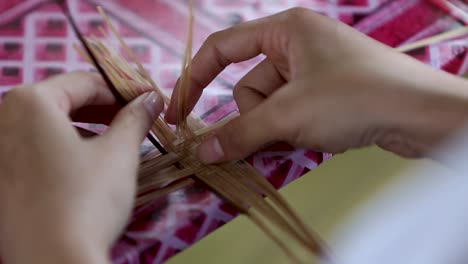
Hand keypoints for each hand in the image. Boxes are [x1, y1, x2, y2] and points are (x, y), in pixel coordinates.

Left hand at [0, 72, 162, 262]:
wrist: (53, 262)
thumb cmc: (87, 200)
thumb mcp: (119, 153)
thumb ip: (136, 117)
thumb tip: (151, 99)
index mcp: (30, 102)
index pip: (86, 82)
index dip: (125, 90)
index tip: (151, 100)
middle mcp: (4, 119)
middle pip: (66, 101)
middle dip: (107, 109)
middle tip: (139, 120)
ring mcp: (0, 151)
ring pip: (53, 125)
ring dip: (90, 127)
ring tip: (121, 141)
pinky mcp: (3, 177)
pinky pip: (40, 147)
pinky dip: (70, 147)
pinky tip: (93, 163)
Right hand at [166, 7, 467, 161]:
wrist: (422, 115)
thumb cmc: (353, 97)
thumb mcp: (288, 114)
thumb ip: (239, 133)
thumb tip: (201, 151)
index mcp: (284, 29)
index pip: (221, 49)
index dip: (193, 81)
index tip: (177, 114)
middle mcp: (297, 45)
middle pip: (249, 88)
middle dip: (257, 118)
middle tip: (276, 134)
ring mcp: (314, 71)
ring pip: (271, 108)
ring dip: (278, 129)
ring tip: (305, 136)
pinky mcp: (328, 94)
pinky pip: (292, 114)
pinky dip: (294, 131)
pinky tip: (317, 138)